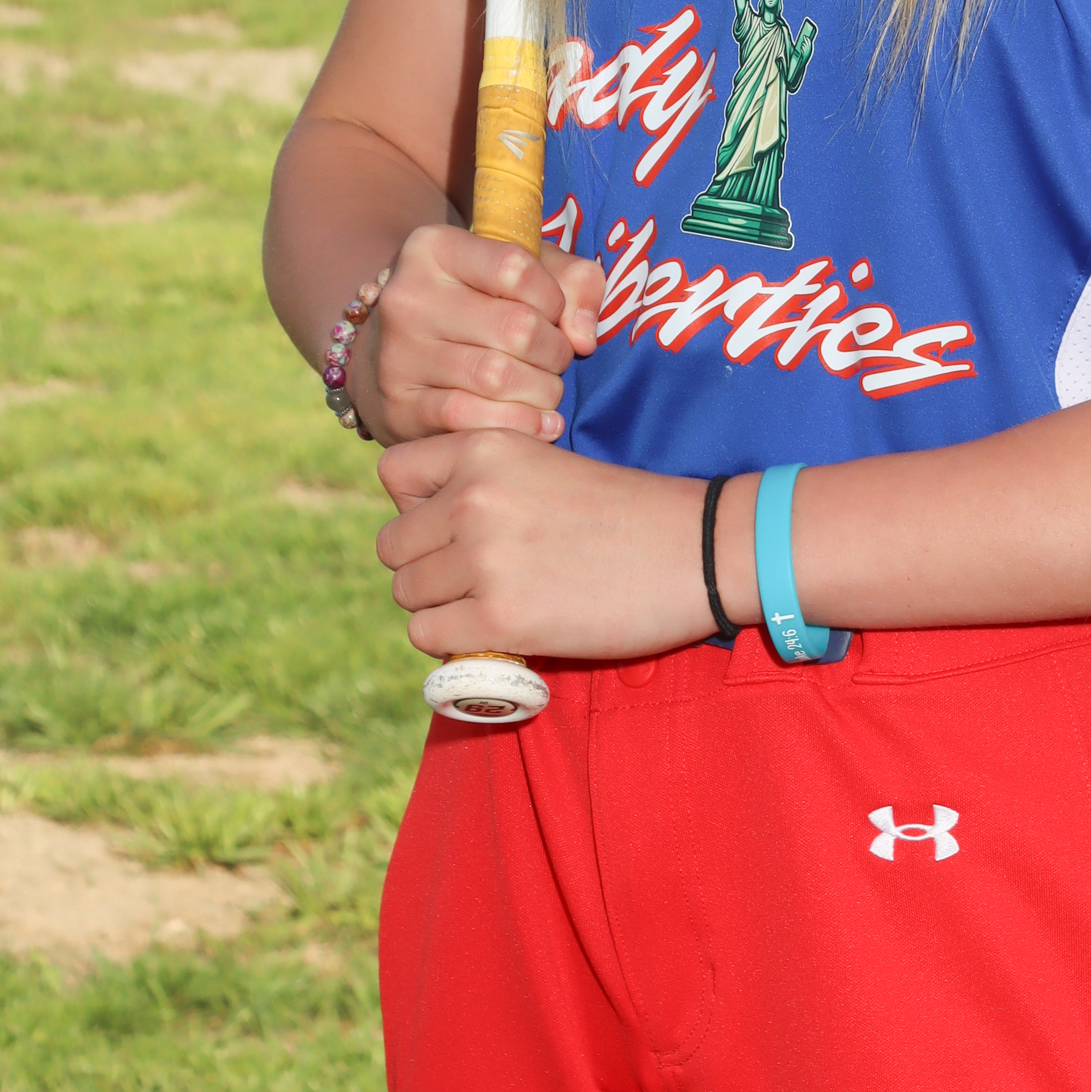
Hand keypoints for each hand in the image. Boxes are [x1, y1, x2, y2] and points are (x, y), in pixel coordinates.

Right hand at [350, 227, 603, 445]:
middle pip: (515, 327)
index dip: (553, 298)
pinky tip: (539, 424)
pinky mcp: (398, 408)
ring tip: (547, 391)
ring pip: (497, 378)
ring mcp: (397, 355)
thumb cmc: (475, 302)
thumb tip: (583, 337)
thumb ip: (574, 281)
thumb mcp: (522, 270)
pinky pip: (472, 420)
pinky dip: (519, 426)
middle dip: (555, 352)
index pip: (516, 268)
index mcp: (433, 247)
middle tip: (556, 361)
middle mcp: (406, 297)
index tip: (553, 314)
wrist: (390, 352)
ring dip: (542, 392)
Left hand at [378, 433, 713, 660]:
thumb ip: (484, 484)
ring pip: (408, 595)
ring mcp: (482, 559)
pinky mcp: (500, 619)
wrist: (697, 549)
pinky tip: (496, 634)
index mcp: (485, 448)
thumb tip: (426, 533)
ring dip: (441, 608)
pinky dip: (454, 644)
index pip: (394, 475)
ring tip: (491, 606)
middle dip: (427, 566)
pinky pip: (430, 638)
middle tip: (475, 579)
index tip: (452, 524)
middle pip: (393, 546)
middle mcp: (473, 496)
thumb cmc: (627, 511)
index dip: (415, 505)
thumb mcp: (545, 465)